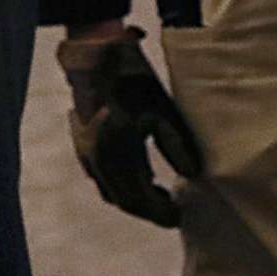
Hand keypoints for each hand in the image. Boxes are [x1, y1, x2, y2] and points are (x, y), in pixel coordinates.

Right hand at [55, 24, 203, 226]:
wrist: (97, 57)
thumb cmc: (135, 81)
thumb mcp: (162, 112)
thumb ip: (176, 146)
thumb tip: (192, 174)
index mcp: (117, 155)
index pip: (137, 199)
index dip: (158, 212)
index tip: (179, 218)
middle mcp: (97, 160)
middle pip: (123, 199)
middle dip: (148, 209)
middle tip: (173, 211)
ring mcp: (86, 154)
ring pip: (110, 189)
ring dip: (135, 197)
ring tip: (163, 195)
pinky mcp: (84, 145)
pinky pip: (103, 176)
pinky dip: (122, 182)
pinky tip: (143, 175)